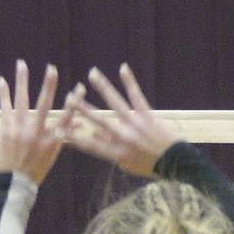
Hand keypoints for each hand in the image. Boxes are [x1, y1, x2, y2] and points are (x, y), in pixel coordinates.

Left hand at [0, 60, 68, 184]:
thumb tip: (76, 123)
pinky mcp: (6, 131)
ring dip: (22, 80)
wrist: (14, 185)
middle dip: (48, 85)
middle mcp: (37, 134)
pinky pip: (5, 108)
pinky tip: (2, 80)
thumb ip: (62, 137)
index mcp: (52, 141)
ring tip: (22, 64)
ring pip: (22, 101)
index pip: (67, 118)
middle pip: (44, 105)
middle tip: (51, 67)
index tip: (79, 88)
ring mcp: (21, 131)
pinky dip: (3, 94)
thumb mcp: (53, 156)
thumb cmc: (35, 171)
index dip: (74, 103)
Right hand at [61, 63, 181, 176]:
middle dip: (82, 107)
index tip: (58, 129)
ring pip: (115, 102)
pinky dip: (129, 81)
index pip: (89, 144)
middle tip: (70, 96)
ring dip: (102, 86)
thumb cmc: (148, 165)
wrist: (175, 162)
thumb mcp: (125, 164)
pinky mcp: (148, 115)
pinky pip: (137, 95)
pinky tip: (123, 68)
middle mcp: (123, 137)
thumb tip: (92, 133)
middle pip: (98, 120)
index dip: (72, 137)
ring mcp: (136, 124)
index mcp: (116, 153)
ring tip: (92, 74)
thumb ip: (108, 149)